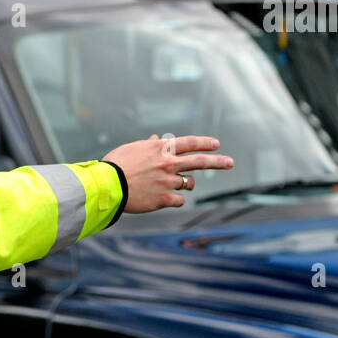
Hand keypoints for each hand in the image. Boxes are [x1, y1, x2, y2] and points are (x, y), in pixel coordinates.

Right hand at [103, 134, 233, 212]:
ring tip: (178, 185)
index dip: (205, 143)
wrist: (107, 185)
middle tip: (230, 162)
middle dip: (218, 161)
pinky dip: (175, 199)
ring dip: (186, 183)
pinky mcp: (164, 199)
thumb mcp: (132, 149)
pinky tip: (165, 199)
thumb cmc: (116, 165)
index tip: (215, 144)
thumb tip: (155, 138)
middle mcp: (168, 163)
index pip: (190, 143)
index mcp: (161, 149)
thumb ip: (147, 145)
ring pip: (188, 183)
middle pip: (200, 161)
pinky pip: (179, 199)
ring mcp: (167, 182)